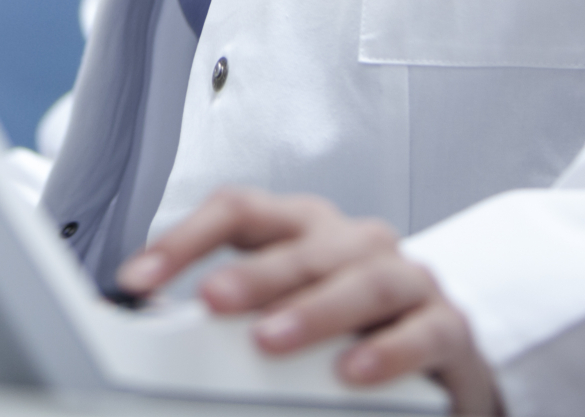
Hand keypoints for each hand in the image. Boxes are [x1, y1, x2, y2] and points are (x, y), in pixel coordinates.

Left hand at [117, 187, 501, 412]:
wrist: (442, 358)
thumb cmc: (350, 329)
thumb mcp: (284, 314)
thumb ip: (232, 316)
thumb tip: (155, 328)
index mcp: (301, 230)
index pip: (239, 212)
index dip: (184, 240)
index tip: (136, 279)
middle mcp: (353, 241)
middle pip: (300, 245)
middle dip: (253, 274)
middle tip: (211, 300)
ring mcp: (406, 277)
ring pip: (363, 279)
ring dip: (315, 310)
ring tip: (271, 341)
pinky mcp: (448, 325)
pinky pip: (423, 331)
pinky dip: (388, 349)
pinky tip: (352, 373)